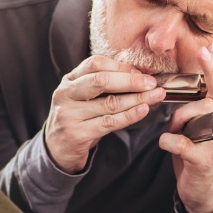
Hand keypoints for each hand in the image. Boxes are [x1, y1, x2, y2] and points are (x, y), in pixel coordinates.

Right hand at [45, 56, 165, 172]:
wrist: (57, 148)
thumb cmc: (78, 119)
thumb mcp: (83, 97)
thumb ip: (104, 85)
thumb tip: (140, 76)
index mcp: (69, 80)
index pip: (95, 64)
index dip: (121, 66)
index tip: (142, 73)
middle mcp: (66, 94)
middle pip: (101, 81)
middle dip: (130, 81)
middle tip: (152, 83)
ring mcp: (69, 114)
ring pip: (109, 103)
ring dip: (136, 99)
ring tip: (155, 96)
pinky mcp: (77, 133)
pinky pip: (109, 122)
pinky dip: (129, 116)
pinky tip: (143, 110)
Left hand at [160, 43, 212, 212]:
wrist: (201, 191)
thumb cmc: (193, 153)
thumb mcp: (192, 127)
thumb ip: (189, 108)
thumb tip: (170, 87)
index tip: (209, 45)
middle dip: (210, 71)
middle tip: (204, 50)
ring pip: (193, 115)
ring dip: (177, 121)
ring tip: (174, 133)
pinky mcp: (203, 159)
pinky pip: (180, 141)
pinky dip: (168, 141)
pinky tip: (167, 144)